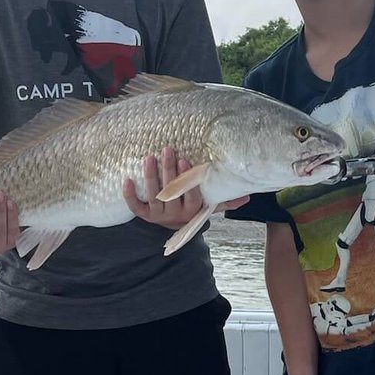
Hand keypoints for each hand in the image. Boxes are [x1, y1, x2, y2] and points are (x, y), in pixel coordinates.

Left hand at [124, 147, 247, 228]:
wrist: (174, 224)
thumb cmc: (193, 205)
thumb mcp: (210, 204)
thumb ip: (226, 199)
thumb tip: (248, 195)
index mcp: (192, 210)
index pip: (191, 195)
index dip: (187, 179)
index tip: (185, 160)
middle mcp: (175, 214)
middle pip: (171, 192)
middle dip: (169, 170)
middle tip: (167, 150)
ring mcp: (158, 215)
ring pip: (152, 196)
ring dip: (149, 177)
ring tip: (148, 158)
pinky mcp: (144, 215)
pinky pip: (135, 206)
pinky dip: (129, 195)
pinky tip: (126, 180)